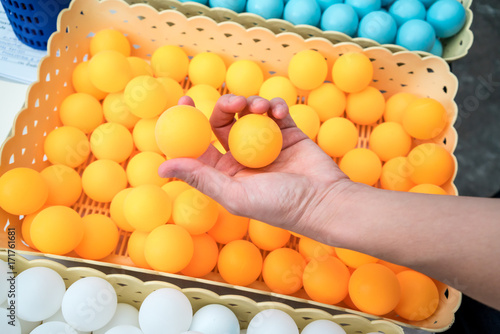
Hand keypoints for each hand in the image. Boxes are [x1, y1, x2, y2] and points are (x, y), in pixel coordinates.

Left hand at [158, 94, 353, 235]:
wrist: (323, 201)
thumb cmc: (279, 205)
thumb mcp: (234, 194)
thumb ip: (200, 178)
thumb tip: (162, 168)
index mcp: (225, 172)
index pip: (200, 143)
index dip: (189, 122)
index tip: (184, 101)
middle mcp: (242, 155)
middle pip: (223, 122)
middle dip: (225, 106)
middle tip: (233, 102)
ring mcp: (265, 142)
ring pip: (248, 112)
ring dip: (251, 103)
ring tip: (260, 108)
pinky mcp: (287, 132)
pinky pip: (275, 110)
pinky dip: (275, 106)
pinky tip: (278, 112)